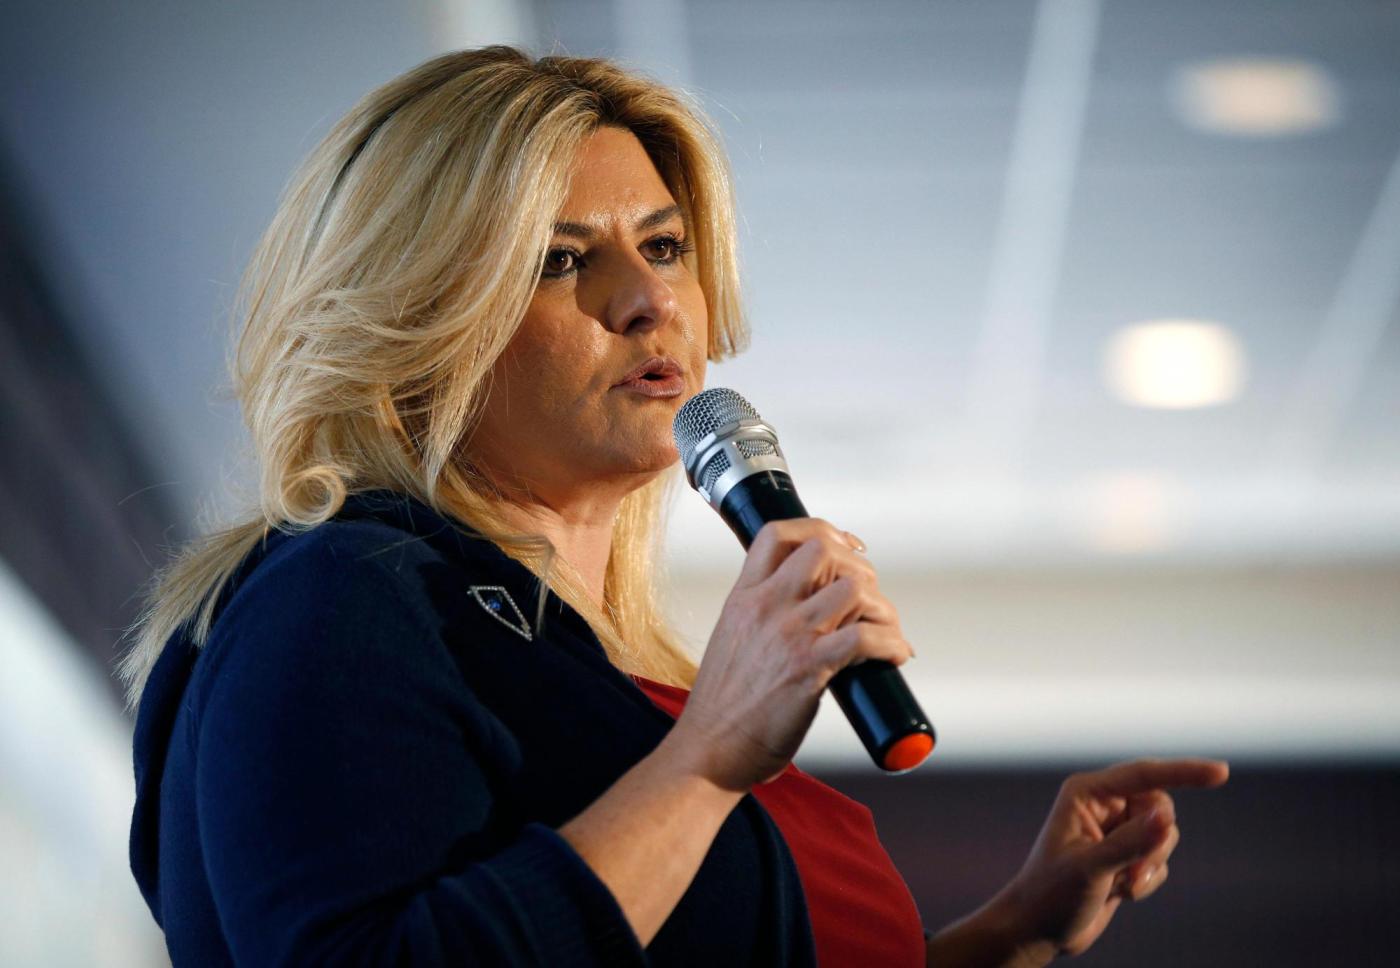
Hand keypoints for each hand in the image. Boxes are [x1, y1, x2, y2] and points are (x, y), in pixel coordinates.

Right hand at [669, 518, 913, 792]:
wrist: (709, 749)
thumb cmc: (723, 705)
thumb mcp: (732, 638)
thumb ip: (762, 615)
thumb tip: (808, 606)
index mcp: (743, 596)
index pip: (777, 533)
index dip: (821, 530)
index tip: (845, 547)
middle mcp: (766, 607)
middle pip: (825, 550)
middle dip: (859, 568)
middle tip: (869, 600)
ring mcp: (788, 635)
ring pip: (853, 587)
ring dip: (882, 607)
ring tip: (885, 630)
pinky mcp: (808, 669)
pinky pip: (865, 637)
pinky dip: (891, 643)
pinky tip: (895, 656)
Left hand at [990, 757, 1229, 962]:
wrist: (1039, 929)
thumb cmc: (1051, 894)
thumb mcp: (1091, 868)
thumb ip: (1131, 843)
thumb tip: (1168, 819)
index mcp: (1087, 793)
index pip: (1144, 775)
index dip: (1184, 772)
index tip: (1221, 773)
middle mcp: (1103, 805)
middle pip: (1161, 807)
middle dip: (1156, 843)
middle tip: (1134, 871)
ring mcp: (1116, 831)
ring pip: (1163, 835)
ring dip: (1151, 866)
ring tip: (1122, 885)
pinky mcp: (1126, 855)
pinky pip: (1159, 860)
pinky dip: (1148, 880)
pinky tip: (1120, 893)